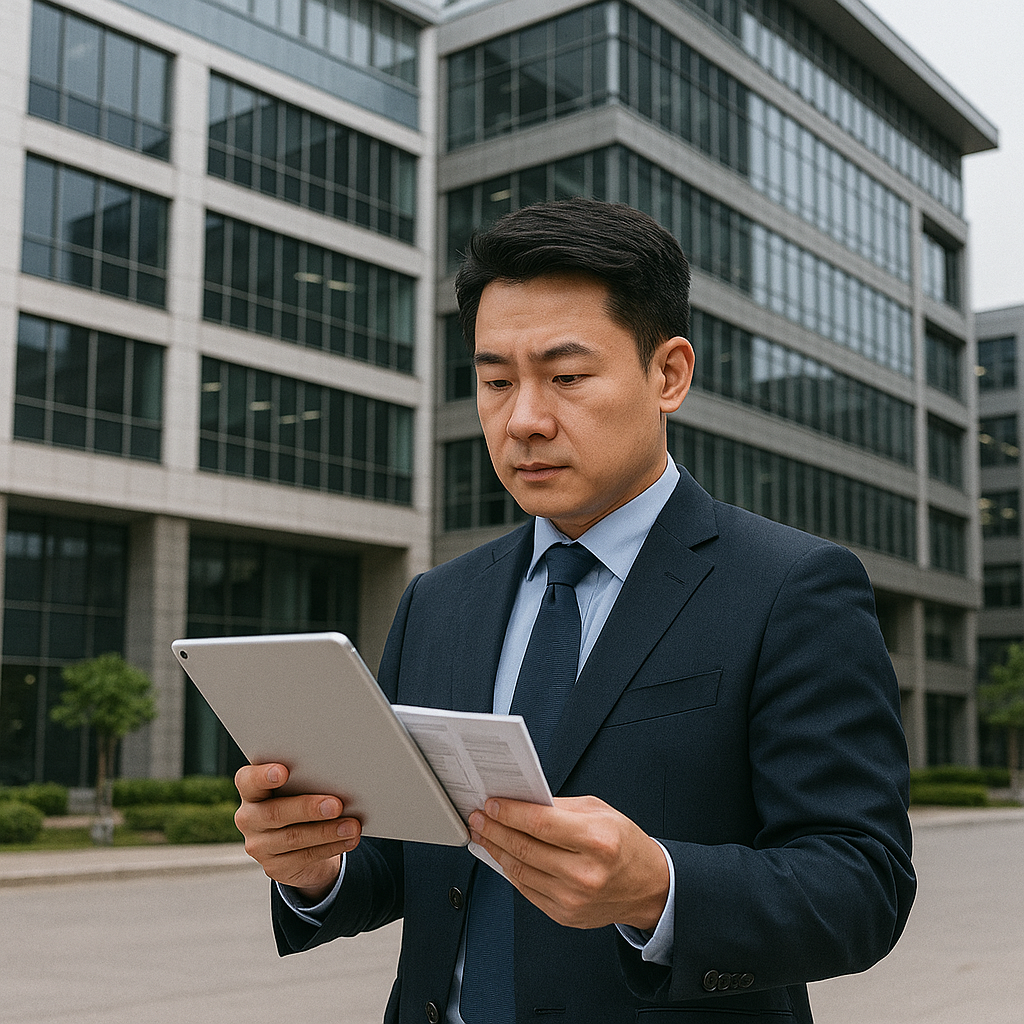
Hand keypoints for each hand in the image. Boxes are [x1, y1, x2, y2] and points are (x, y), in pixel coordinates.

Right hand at [234, 763, 361, 900]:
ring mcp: (258, 845)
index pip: (248, 780)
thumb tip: (338, 777)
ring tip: (352, 826)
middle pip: (274, 812)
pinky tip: (349, 840)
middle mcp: (248, 817)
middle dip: (308, 808)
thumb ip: (307, 779)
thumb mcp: (299, 786)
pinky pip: (304, 857)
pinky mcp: (274, 867)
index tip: (283, 771)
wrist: (300, 840)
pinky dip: (331, 847)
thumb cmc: (300, 798)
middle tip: (336, 805)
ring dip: (327, 832)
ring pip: (293, 838)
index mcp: (250, 789)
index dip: (263, 776)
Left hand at [468, 795, 669, 931]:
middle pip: (525, 848)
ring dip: (496, 850)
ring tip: (484, 834)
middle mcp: (585, 872)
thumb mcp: (600, 811)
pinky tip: (501, 856)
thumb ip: (560, 807)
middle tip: (479, 817)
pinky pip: (527, 890)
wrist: (648, 887)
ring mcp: (574, 898)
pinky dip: (510, 871)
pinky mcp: (565, 915)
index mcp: (597, 840)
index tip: (492, 804)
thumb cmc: (625, 844)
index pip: (541, 824)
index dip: (511, 813)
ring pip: (520, 871)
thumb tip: (522, 801)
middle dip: (495, 829)